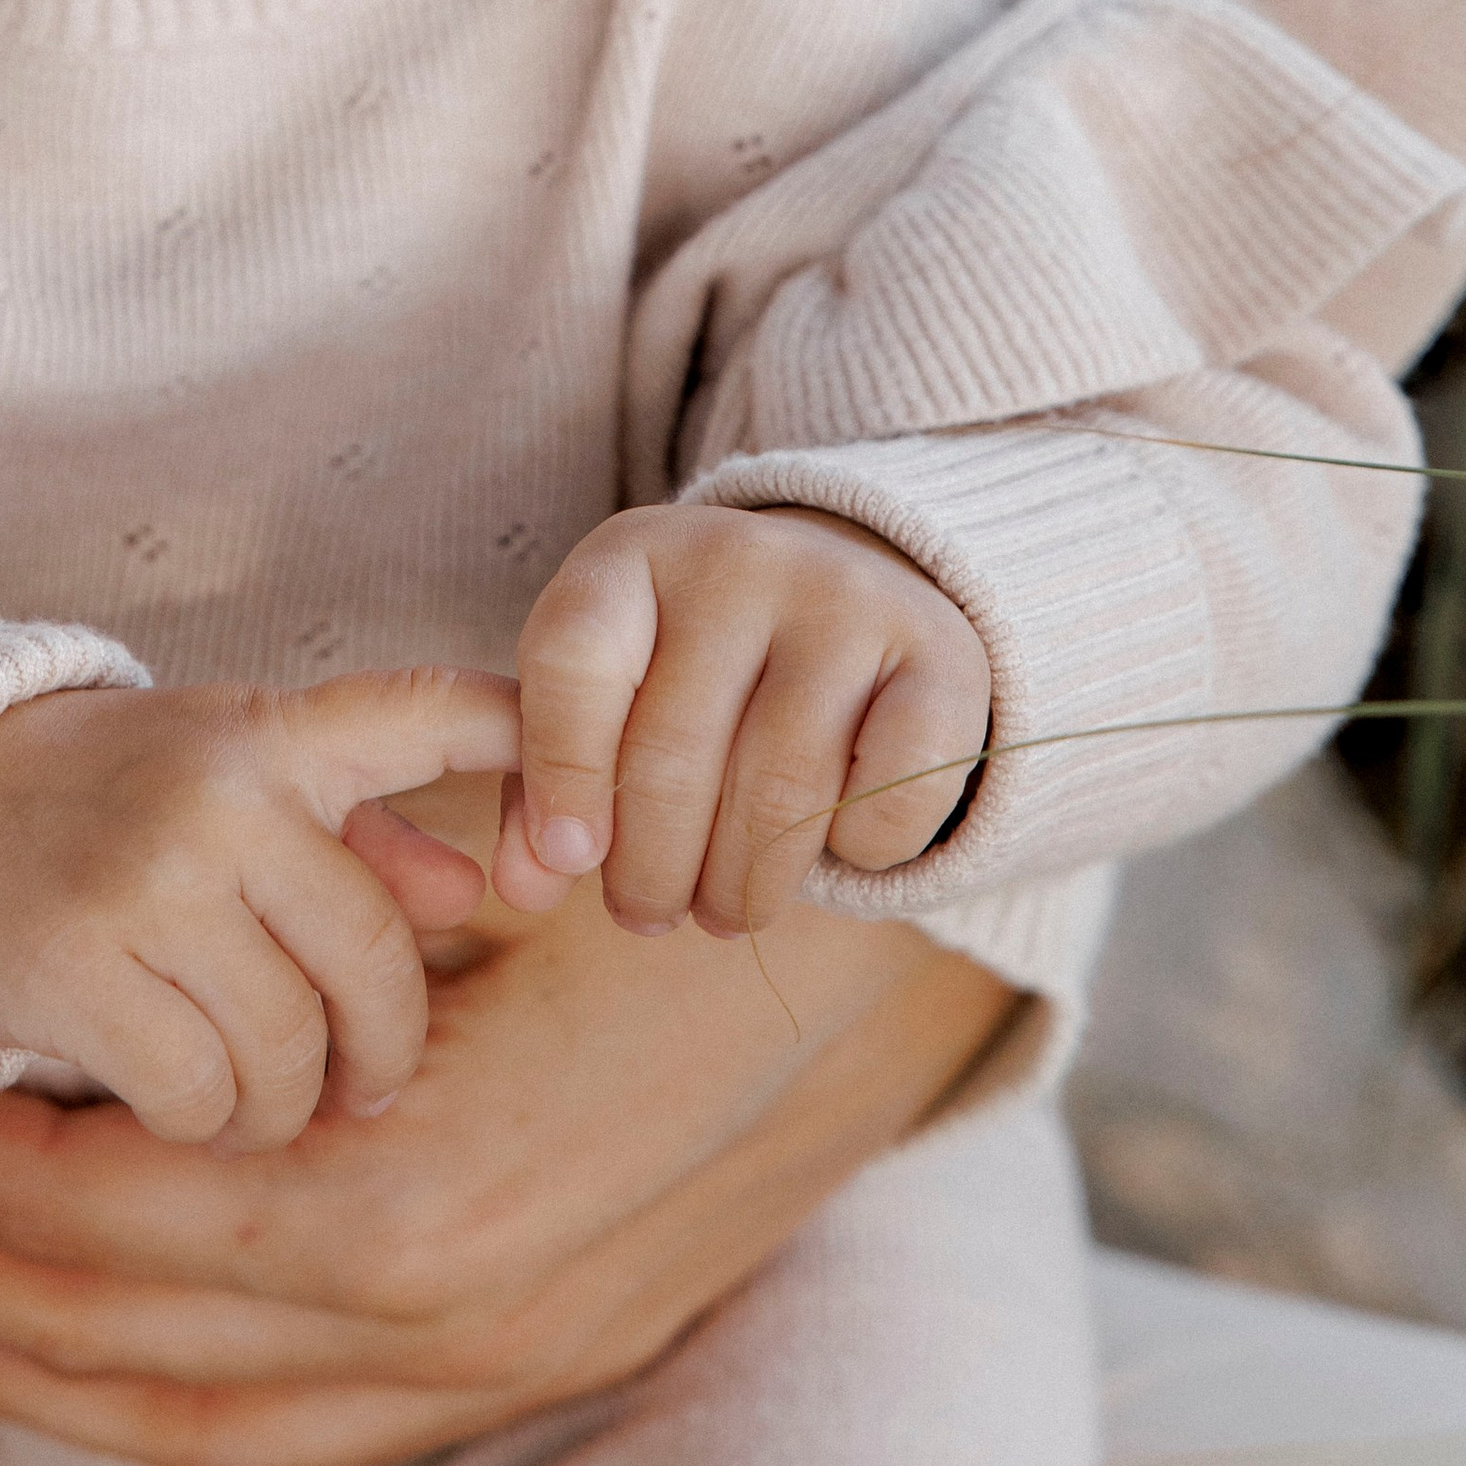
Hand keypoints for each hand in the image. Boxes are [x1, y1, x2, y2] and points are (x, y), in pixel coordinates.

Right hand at [0, 666, 517, 1152]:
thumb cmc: (110, 801)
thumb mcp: (236, 777)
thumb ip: (364, 825)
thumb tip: (475, 886)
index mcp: (277, 729)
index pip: (435, 712)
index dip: (533, 759)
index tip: (578, 855)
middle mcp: (222, 791)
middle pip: (376, 957)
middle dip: (382, 1046)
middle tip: (365, 1083)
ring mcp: (146, 877)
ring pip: (290, 1044)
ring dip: (287, 1102)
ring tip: (263, 1098)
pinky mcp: (72, 965)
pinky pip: (197, 1090)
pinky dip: (207, 1121)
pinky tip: (192, 1106)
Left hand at [0, 863, 1015, 1465]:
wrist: (895, 966)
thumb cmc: (684, 881)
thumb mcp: (500, 870)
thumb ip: (328, 934)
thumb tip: (127, 958)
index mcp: (413, 1195)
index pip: (104, 1209)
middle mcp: (432, 1322)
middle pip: (102, 1327)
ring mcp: (481, 1371)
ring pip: (178, 1417)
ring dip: (3, 1358)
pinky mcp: (517, 1372)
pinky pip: (285, 1439)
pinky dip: (146, 1405)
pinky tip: (56, 1359)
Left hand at [489, 503, 990, 934]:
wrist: (848, 593)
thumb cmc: (692, 668)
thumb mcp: (606, 694)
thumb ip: (546, 787)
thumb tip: (525, 888)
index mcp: (632, 552)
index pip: (573, 659)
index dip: (560, 776)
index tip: (570, 861)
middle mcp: (739, 558)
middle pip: (674, 755)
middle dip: (650, 870)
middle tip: (647, 913)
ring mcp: (846, 601)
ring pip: (779, 793)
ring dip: (741, 886)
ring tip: (723, 908)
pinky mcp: (940, 659)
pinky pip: (888, 799)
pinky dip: (855, 856)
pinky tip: (829, 851)